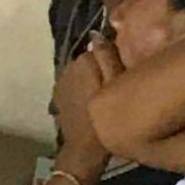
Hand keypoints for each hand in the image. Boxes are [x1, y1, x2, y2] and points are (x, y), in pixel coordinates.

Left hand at [48, 42, 123, 178]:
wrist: (83, 150)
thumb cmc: (106, 119)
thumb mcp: (117, 86)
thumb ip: (109, 59)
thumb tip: (98, 35)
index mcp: (83, 62)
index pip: (102, 49)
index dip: (115, 59)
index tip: (126, 72)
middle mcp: (67, 68)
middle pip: (91, 61)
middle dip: (102, 69)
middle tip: (118, 85)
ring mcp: (60, 82)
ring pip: (82, 73)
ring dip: (92, 80)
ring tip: (107, 95)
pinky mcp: (58, 96)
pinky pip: (75, 85)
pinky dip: (83, 90)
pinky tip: (93, 102)